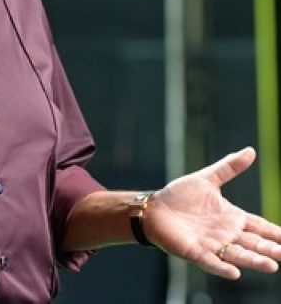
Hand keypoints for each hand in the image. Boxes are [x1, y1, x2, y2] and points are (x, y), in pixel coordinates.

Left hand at [145, 147, 280, 278]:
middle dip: (269, 249)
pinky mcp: (196, 252)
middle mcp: (226, 234)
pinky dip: (223, 268)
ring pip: (238, 255)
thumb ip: (229, 167)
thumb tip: (251, 151)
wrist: (155, 208)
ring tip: (271, 266)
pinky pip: (212, 263)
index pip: (259, 226)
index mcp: (231, 217)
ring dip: (253, 261)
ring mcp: (212, 245)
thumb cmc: (180, 195)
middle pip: (253, 243)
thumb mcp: (207, 179)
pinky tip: (234, 273)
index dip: (275, 232)